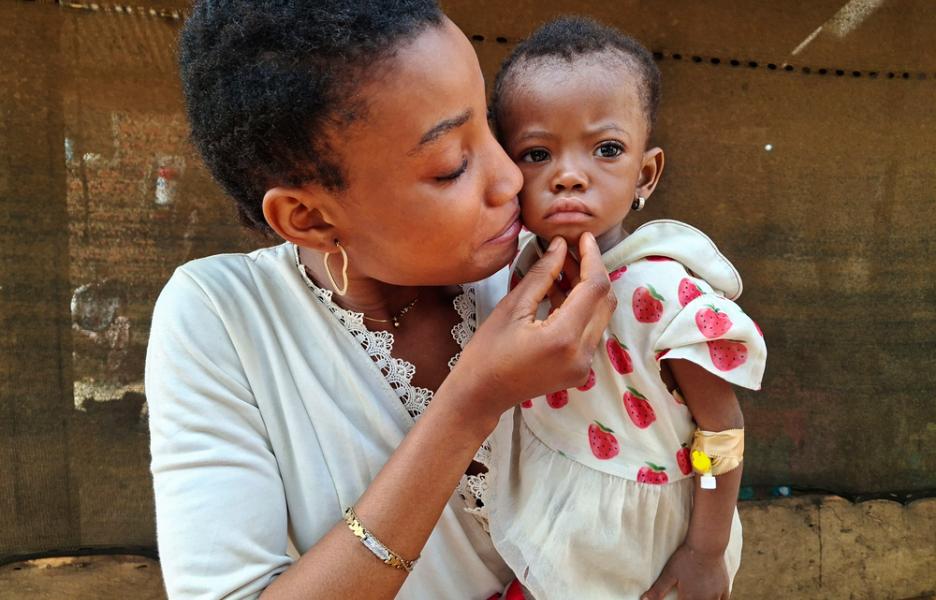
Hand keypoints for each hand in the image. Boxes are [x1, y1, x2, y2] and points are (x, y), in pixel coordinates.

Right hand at [448, 233, 615, 427]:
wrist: (481, 395)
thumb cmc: (487, 352)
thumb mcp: (512, 307)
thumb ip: (542, 274)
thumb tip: (561, 246)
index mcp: (564, 337)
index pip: (595, 287)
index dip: (592, 258)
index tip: (583, 238)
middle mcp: (582, 354)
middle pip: (604, 301)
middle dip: (590, 271)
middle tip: (570, 251)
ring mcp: (584, 365)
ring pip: (600, 315)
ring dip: (586, 290)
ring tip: (562, 268)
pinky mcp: (580, 369)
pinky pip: (590, 331)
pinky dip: (580, 309)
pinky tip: (560, 293)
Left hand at [642, 544, 730, 599]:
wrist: (706, 545)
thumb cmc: (685, 558)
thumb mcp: (669, 574)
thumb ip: (657, 590)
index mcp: (690, 599)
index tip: (680, 598)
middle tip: (688, 596)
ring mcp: (717, 595)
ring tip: (698, 596)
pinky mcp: (725, 588)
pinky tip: (713, 598)